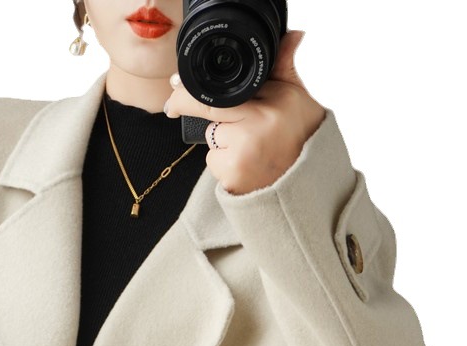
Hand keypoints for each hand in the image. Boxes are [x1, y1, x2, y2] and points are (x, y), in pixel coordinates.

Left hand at [164, 30, 326, 195]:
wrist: (303, 179)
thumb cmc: (298, 135)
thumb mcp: (296, 96)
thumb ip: (284, 67)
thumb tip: (290, 36)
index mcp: (276, 98)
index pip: (227, 88)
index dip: (195, 89)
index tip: (175, 89)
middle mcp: (260, 123)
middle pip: (209, 108)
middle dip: (187, 105)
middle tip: (173, 106)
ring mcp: (244, 150)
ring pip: (212, 135)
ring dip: (220, 139)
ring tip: (247, 147)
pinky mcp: (233, 173)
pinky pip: (212, 160)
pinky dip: (221, 162)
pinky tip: (242, 164)